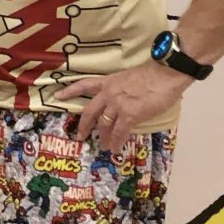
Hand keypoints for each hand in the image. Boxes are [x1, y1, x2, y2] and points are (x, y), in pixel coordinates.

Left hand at [55, 60, 190, 152]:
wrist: (166, 74)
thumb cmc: (154, 73)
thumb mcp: (130, 78)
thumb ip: (124, 89)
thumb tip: (128, 99)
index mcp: (108, 81)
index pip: (84, 85)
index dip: (70, 91)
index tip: (58, 96)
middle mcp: (108, 94)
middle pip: (89, 111)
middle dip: (84, 125)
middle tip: (80, 136)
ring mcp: (117, 105)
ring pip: (104, 125)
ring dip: (103, 137)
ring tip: (104, 146)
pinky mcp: (129, 115)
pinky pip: (119, 133)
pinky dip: (116, 142)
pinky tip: (115, 149)